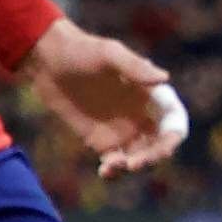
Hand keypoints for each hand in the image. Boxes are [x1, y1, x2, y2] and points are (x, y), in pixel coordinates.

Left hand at [26, 20, 186, 174]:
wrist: (47, 62)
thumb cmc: (81, 50)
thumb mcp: (108, 54)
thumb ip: (135, 67)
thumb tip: (164, 77)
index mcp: (150, 94)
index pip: (174, 121)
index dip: (174, 136)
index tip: (164, 148)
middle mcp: (142, 114)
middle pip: (160, 145)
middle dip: (152, 157)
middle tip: (133, 163)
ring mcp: (123, 130)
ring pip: (140, 158)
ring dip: (133, 166)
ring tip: (111, 165)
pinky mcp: (102, 141)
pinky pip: (116, 163)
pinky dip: (114, 171)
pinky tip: (104, 171)